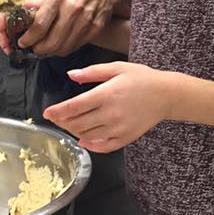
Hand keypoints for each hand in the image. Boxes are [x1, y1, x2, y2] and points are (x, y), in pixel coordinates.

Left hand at [0, 0, 131, 57]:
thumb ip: (35, 0)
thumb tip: (19, 10)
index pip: (39, 25)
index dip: (29, 38)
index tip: (23, 42)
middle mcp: (72, 8)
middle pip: (52, 41)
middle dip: (39, 49)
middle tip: (35, 48)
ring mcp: (86, 19)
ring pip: (64, 48)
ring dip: (52, 52)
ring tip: (47, 47)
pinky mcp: (96, 28)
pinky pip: (76, 46)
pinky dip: (67, 48)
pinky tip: (63, 43)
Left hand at [42, 62, 174, 152]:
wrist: (167, 94)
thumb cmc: (141, 78)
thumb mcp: (117, 68)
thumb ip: (92, 72)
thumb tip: (70, 74)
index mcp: (107, 94)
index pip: (74, 106)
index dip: (57, 111)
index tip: (47, 113)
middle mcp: (111, 113)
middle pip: (77, 123)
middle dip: (63, 122)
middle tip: (57, 118)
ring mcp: (118, 128)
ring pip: (87, 136)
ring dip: (74, 132)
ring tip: (69, 125)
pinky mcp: (126, 137)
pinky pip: (104, 146)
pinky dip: (90, 145)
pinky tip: (84, 140)